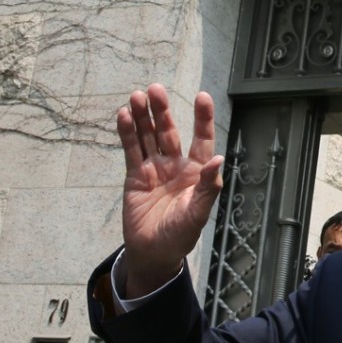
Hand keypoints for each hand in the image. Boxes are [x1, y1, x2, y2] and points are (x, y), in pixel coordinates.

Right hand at [116, 84, 223, 297]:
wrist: (153, 252)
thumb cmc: (180, 236)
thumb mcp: (197, 214)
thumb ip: (208, 188)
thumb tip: (218, 160)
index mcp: (197, 173)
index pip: (202, 140)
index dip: (202, 119)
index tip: (203, 96)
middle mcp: (176, 166)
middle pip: (169, 132)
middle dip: (162, 111)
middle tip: (155, 89)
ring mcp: (154, 169)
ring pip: (148, 137)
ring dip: (142, 117)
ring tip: (136, 96)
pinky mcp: (134, 176)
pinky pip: (131, 150)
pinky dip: (127, 133)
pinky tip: (123, 116)